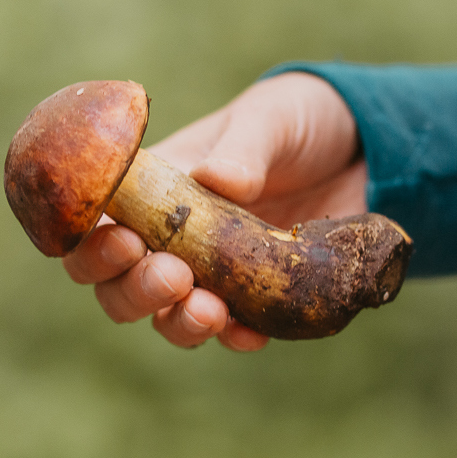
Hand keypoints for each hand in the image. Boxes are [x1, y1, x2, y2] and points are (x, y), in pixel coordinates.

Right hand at [62, 72, 366, 350]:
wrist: (363, 150)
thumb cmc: (296, 121)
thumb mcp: (272, 119)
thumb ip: (245, 147)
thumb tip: (216, 180)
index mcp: (153, 190)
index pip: (94, 227)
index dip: (93, 245)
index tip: (126, 242)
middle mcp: (171, 239)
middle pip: (117, 286)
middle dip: (133, 290)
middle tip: (173, 276)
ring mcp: (212, 275)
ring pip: (165, 318)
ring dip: (177, 322)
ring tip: (209, 310)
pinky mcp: (257, 300)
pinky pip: (232, 332)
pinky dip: (235, 338)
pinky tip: (250, 334)